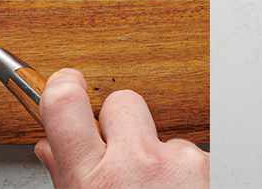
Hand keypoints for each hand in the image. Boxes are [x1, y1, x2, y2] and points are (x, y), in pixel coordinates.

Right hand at [35, 68, 208, 188]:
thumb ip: (68, 176)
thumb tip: (51, 146)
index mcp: (93, 182)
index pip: (64, 102)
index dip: (64, 86)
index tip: (67, 84)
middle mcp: (136, 165)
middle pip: (123, 102)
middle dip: (123, 123)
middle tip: (125, 159)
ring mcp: (177, 162)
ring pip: (164, 135)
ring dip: (161, 157)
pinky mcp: (210, 164)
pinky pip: (193, 156)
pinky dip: (188, 175)